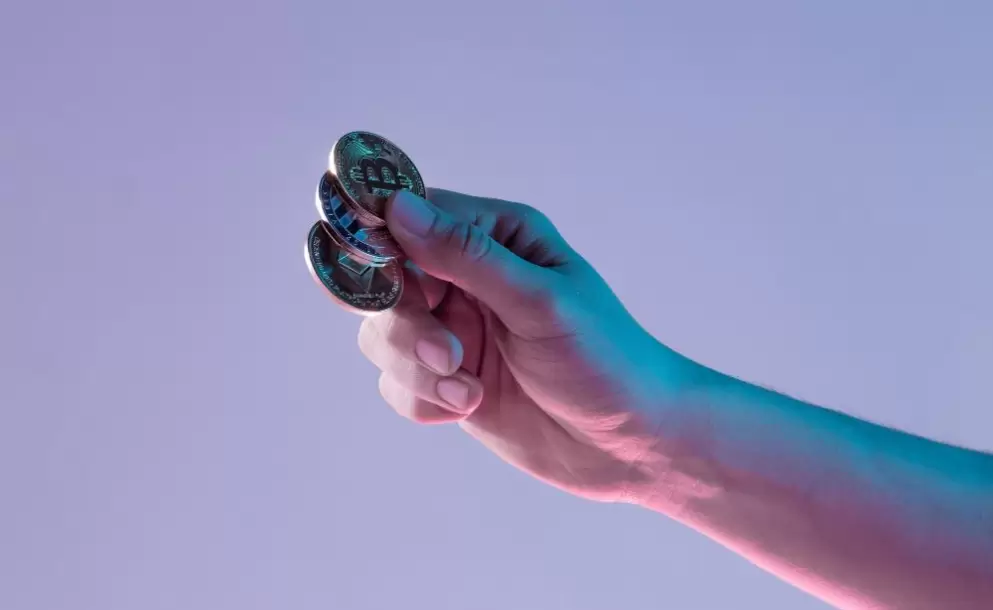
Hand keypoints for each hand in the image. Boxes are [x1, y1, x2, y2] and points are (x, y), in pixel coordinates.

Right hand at [357, 189, 689, 501]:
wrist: (629, 444)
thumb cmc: (604, 359)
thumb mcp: (540, 300)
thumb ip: (466, 256)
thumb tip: (397, 206)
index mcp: (496, 236)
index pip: (411, 214)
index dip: (377, 237)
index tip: (364, 267)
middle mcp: (466, 276)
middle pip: (384, 280)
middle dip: (406, 325)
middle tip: (450, 356)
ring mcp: (452, 329)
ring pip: (382, 336)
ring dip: (417, 370)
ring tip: (469, 392)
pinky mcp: (445, 379)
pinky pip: (396, 383)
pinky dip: (424, 400)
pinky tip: (470, 407)